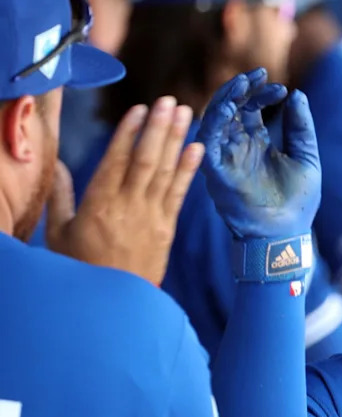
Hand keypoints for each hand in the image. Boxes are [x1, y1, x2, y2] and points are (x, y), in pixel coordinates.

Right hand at [46, 98, 202, 284]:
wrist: (112, 306)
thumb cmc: (81, 269)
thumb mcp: (60, 233)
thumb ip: (61, 196)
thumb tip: (59, 165)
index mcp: (99, 204)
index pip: (116, 160)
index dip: (128, 133)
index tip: (139, 110)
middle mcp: (128, 207)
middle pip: (146, 160)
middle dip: (158, 128)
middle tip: (169, 101)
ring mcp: (150, 218)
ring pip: (165, 172)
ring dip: (176, 140)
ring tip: (186, 114)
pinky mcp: (166, 230)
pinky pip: (179, 195)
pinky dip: (188, 171)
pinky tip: (197, 149)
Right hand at [197, 68, 321, 239]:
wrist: (286, 234)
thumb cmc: (298, 203)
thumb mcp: (306, 158)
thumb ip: (301, 128)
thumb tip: (297, 95)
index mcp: (257, 144)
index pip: (252, 109)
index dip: (263, 94)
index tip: (281, 88)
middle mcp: (238, 148)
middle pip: (232, 108)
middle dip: (243, 89)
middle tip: (260, 75)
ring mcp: (225, 157)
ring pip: (216, 117)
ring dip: (228, 97)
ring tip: (245, 82)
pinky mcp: (215, 170)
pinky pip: (207, 138)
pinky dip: (216, 117)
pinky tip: (232, 103)